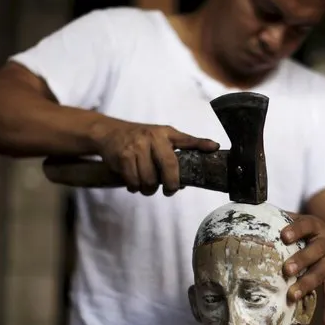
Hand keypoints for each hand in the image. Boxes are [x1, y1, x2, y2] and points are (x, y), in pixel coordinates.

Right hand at [93, 120, 218, 195]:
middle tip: (169, 191)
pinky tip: (134, 183)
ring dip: (148, 189)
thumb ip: (177, 151)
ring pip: (150, 180)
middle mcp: (153, 137)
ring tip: (146, 186)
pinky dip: (134, 187)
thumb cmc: (139, 139)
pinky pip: (134, 182)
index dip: (201, 144)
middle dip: (171, 185)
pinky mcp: (123, 156)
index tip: (214, 147)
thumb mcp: (160, 138)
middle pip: (169, 167)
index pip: (187, 139)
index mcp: (166, 133)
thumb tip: (194, 172)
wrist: (109, 132)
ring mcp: (137, 146)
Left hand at [281, 213, 324, 324]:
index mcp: (315, 226)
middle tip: (286, 270)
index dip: (296, 230)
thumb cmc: (310, 231)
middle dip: (302, 261)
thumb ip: (282, 218)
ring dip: (308, 285)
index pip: (306, 225)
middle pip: (316, 251)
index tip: (284, 236)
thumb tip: (253, 212)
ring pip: (321, 273)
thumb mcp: (302, 220)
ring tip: (293, 295)